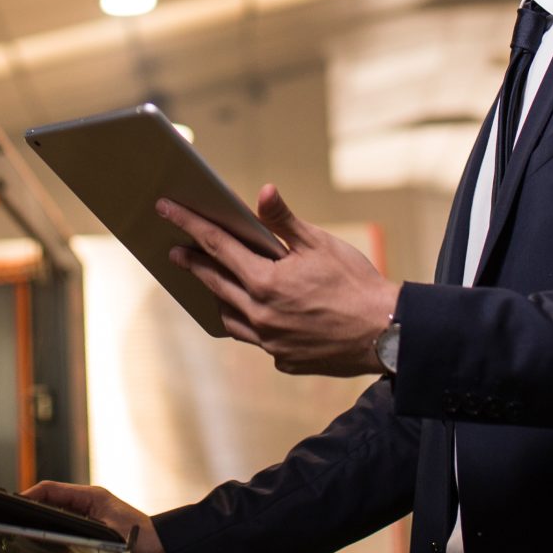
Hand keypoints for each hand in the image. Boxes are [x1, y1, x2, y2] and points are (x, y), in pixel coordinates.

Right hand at [24, 481, 173, 552]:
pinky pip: (67, 532)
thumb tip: (55, 533)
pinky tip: (48, 549)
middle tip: (13, 523)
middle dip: (32, 510)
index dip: (31, 496)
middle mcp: (91, 506)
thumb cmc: (146, 542)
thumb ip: (84, 531)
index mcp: (93, 497)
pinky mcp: (96, 535)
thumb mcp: (111, 534)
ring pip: (58, 517)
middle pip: (52, 502)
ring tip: (25, 535)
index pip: (53, 490)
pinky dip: (54, 537)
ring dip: (43, 523)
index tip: (14, 505)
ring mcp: (93, 520)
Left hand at [161, 185, 401, 376]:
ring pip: (230, 316)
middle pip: (214, 283)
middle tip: (175, 250)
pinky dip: (249, 322)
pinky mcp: (284, 360)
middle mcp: (260, 315)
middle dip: (193, 263)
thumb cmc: (356, 284)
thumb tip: (262, 192)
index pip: (216, 245)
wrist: (387, 334)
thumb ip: (284, 221)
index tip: (166, 209)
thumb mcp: (320, 244)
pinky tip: (253, 313)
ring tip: (211, 282)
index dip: (188, 224)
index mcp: (265, 282)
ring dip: (217, 296)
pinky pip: (256, 339)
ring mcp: (270, 342)